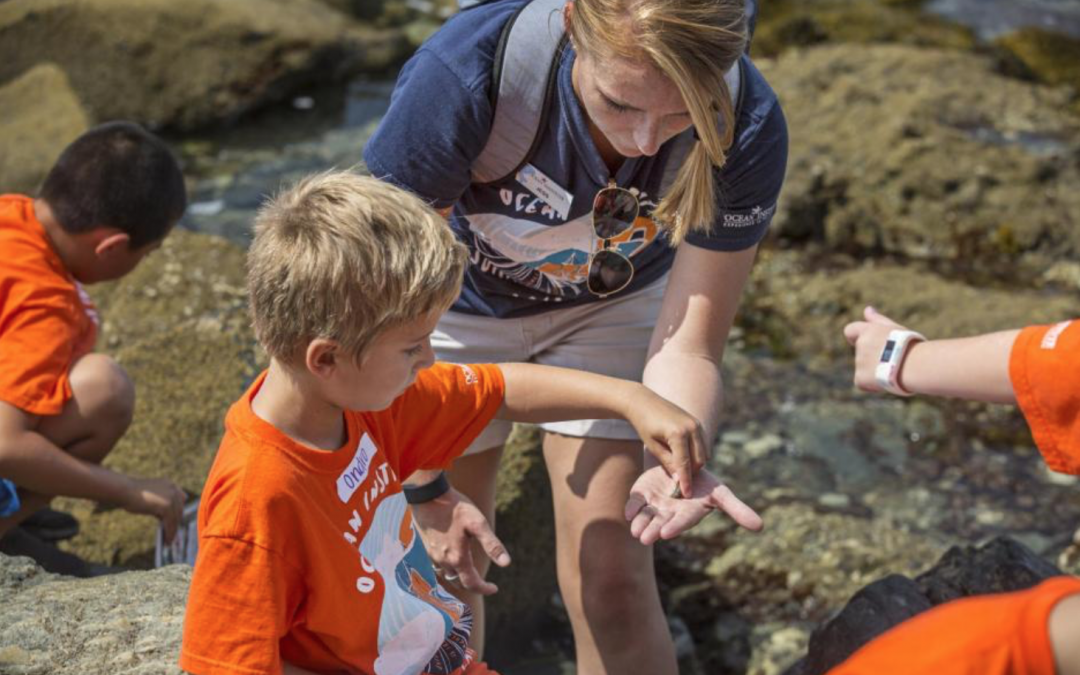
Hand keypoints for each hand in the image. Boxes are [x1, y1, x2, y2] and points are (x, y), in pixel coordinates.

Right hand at [123, 477, 185, 543]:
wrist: (124, 491)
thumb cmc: (132, 495)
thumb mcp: (151, 498)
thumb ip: (160, 505)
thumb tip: (165, 519)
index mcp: (170, 484)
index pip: (180, 500)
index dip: (179, 512)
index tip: (178, 522)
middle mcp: (173, 489)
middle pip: (179, 510)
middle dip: (177, 523)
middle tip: (175, 535)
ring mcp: (171, 497)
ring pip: (175, 518)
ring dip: (173, 531)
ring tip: (170, 541)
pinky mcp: (166, 506)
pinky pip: (171, 523)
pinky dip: (170, 533)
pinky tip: (167, 540)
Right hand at [410, 487, 510, 594]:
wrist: (428, 496)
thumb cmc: (455, 508)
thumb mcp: (478, 524)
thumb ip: (492, 545)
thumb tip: (506, 563)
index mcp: (457, 558)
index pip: (471, 584)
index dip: (484, 589)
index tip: (494, 588)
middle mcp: (443, 560)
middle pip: (458, 582)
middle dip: (472, 584)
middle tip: (483, 582)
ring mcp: (432, 554)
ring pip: (447, 574)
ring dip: (458, 576)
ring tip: (469, 571)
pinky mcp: (426, 546)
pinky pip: (437, 565)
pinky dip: (447, 567)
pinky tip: (452, 558)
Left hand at [624, 465, 762, 544]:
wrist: (683, 465)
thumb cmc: (704, 483)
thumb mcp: (720, 493)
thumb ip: (736, 509)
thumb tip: (760, 527)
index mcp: (687, 514)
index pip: (681, 522)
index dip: (675, 526)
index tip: (666, 532)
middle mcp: (670, 514)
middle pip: (660, 523)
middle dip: (653, 530)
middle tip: (645, 538)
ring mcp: (655, 506)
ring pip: (645, 518)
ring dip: (639, 524)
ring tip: (635, 531)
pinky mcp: (642, 496)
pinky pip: (635, 504)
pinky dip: (631, 508)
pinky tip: (628, 514)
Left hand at [625, 387, 708, 499]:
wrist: (644, 402)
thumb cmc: (644, 425)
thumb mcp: (653, 446)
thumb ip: (668, 463)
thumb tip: (680, 479)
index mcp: (678, 434)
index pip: (685, 464)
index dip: (686, 481)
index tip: (686, 495)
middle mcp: (692, 428)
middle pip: (699, 460)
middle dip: (691, 473)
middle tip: (680, 482)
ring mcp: (696, 424)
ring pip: (703, 454)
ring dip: (695, 464)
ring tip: (680, 469)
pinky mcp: (697, 423)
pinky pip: (702, 445)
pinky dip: (696, 454)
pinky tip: (684, 457)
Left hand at [843, 306, 914, 392]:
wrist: (917, 365)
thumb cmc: (911, 346)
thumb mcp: (895, 329)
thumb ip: (878, 321)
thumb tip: (867, 309)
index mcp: (867, 330)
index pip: (850, 330)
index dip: (857, 337)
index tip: (868, 343)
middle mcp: (860, 344)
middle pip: (862, 353)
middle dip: (873, 357)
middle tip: (893, 360)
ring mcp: (859, 361)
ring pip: (864, 368)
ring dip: (875, 370)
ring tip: (894, 370)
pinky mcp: (860, 378)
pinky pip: (862, 383)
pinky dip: (872, 385)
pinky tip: (887, 381)